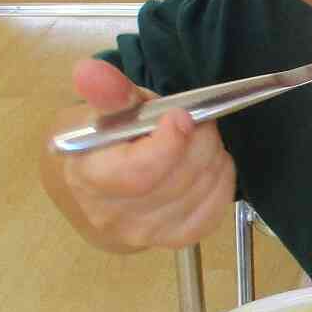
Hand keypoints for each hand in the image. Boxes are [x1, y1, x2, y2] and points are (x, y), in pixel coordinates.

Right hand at [49, 58, 234, 249]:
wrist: (102, 186)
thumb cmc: (107, 141)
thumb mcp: (105, 110)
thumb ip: (107, 92)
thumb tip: (90, 70)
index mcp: (89, 177)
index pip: (136, 173)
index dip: (168, 146)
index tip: (182, 116)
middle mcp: (114, 214)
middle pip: (175, 180)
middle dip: (199, 142)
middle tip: (198, 119)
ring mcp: (145, 233)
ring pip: (198, 194)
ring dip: (212, 157)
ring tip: (202, 137)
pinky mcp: (173, 240)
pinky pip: (212, 213)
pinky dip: (221, 182)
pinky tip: (212, 163)